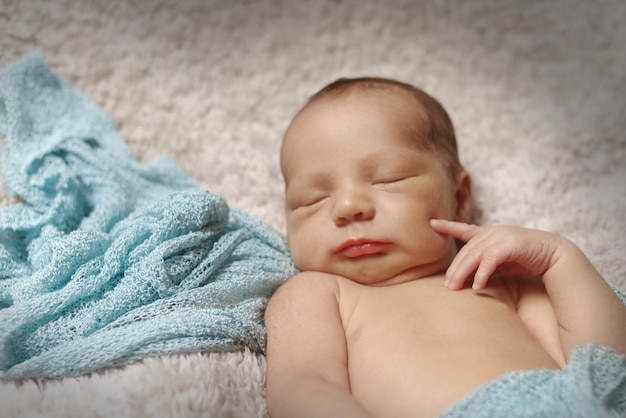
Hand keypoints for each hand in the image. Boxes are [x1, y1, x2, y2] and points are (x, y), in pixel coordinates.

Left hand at [430, 219, 562, 289]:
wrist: (555, 256)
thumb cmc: (527, 260)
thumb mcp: (502, 263)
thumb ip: (485, 266)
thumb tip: (468, 280)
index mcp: (490, 235)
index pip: (465, 230)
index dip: (448, 226)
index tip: (432, 223)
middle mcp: (493, 233)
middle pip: (466, 251)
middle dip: (455, 269)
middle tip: (446, 286)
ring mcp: (501, 236)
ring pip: (475, 255)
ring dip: (463, 273)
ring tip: (455, 288)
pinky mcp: (511, 244)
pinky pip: (490, 260)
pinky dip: (482, 273)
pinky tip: (477, 286)